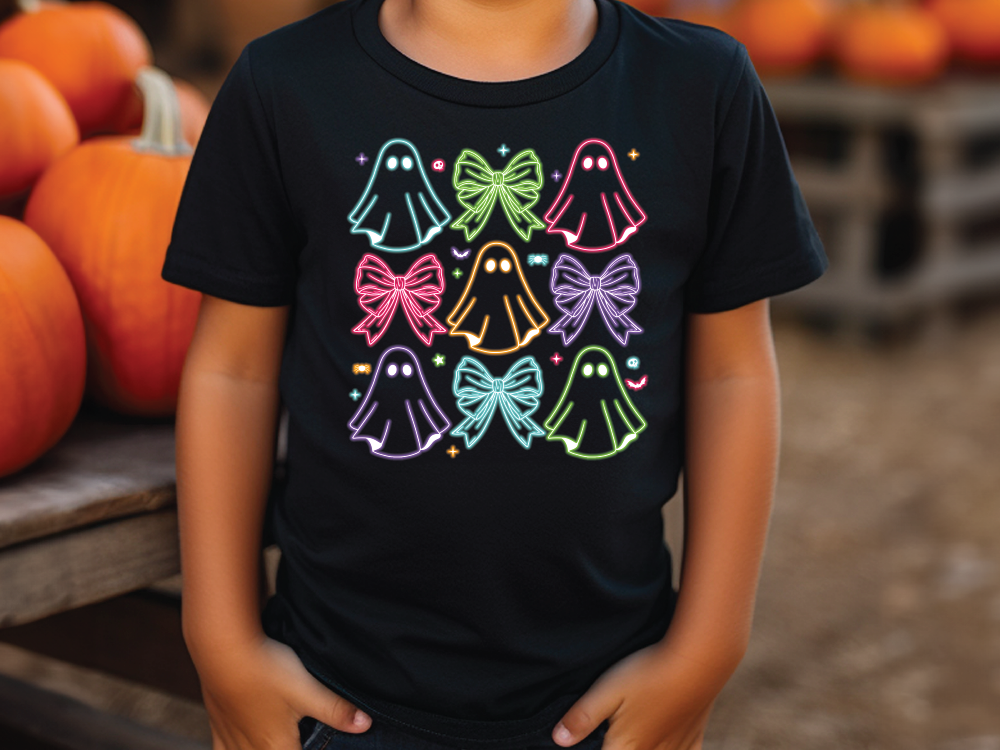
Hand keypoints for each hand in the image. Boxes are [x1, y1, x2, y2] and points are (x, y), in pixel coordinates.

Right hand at [191, 631, 371, 749]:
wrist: (221, 651)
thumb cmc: (266, 670)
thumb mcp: (307, 689)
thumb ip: (336, 709)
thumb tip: (366, 724)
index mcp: (277, 747)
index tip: (313, 745)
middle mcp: (251, 749)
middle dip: (288, 749)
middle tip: (299, 740)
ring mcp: (231, 738)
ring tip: (275, 741)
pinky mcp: (217, 723)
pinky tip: (240, 745)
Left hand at [551, 640, 738, 749]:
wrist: (699, 663)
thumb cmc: (649, 675)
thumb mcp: (607, 691)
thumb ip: (582, 717)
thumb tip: (558, 740)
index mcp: (627, 748)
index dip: (593, 749)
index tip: (593, 742)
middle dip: (616, 748)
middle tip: (609, 736)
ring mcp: (676, 748)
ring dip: (644, 749)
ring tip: (632, 739)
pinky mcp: (694, 736)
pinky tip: (667, 746)